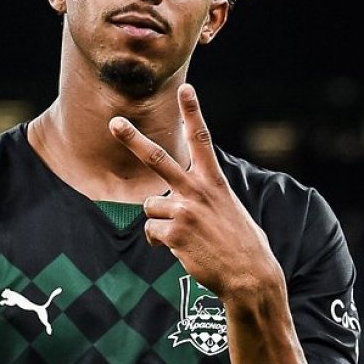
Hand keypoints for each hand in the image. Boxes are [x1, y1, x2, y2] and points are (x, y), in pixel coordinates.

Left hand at [108, 83, 281, 299]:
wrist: (249, 276)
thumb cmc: (241, 244)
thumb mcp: (229, 209)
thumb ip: (205, 196)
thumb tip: (174, 200)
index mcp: (214, 181)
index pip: (202, 139)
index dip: (193, 112)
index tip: (185, 87)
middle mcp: (198, 191)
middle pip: (157, 158)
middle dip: (133, 139)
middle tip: (114, 122)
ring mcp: (184, 210)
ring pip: (150, 206)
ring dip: (160, 222)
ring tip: (185, 234)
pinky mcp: (174, 232)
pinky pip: (151, 232)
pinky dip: (160, 242)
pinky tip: (181, 248)